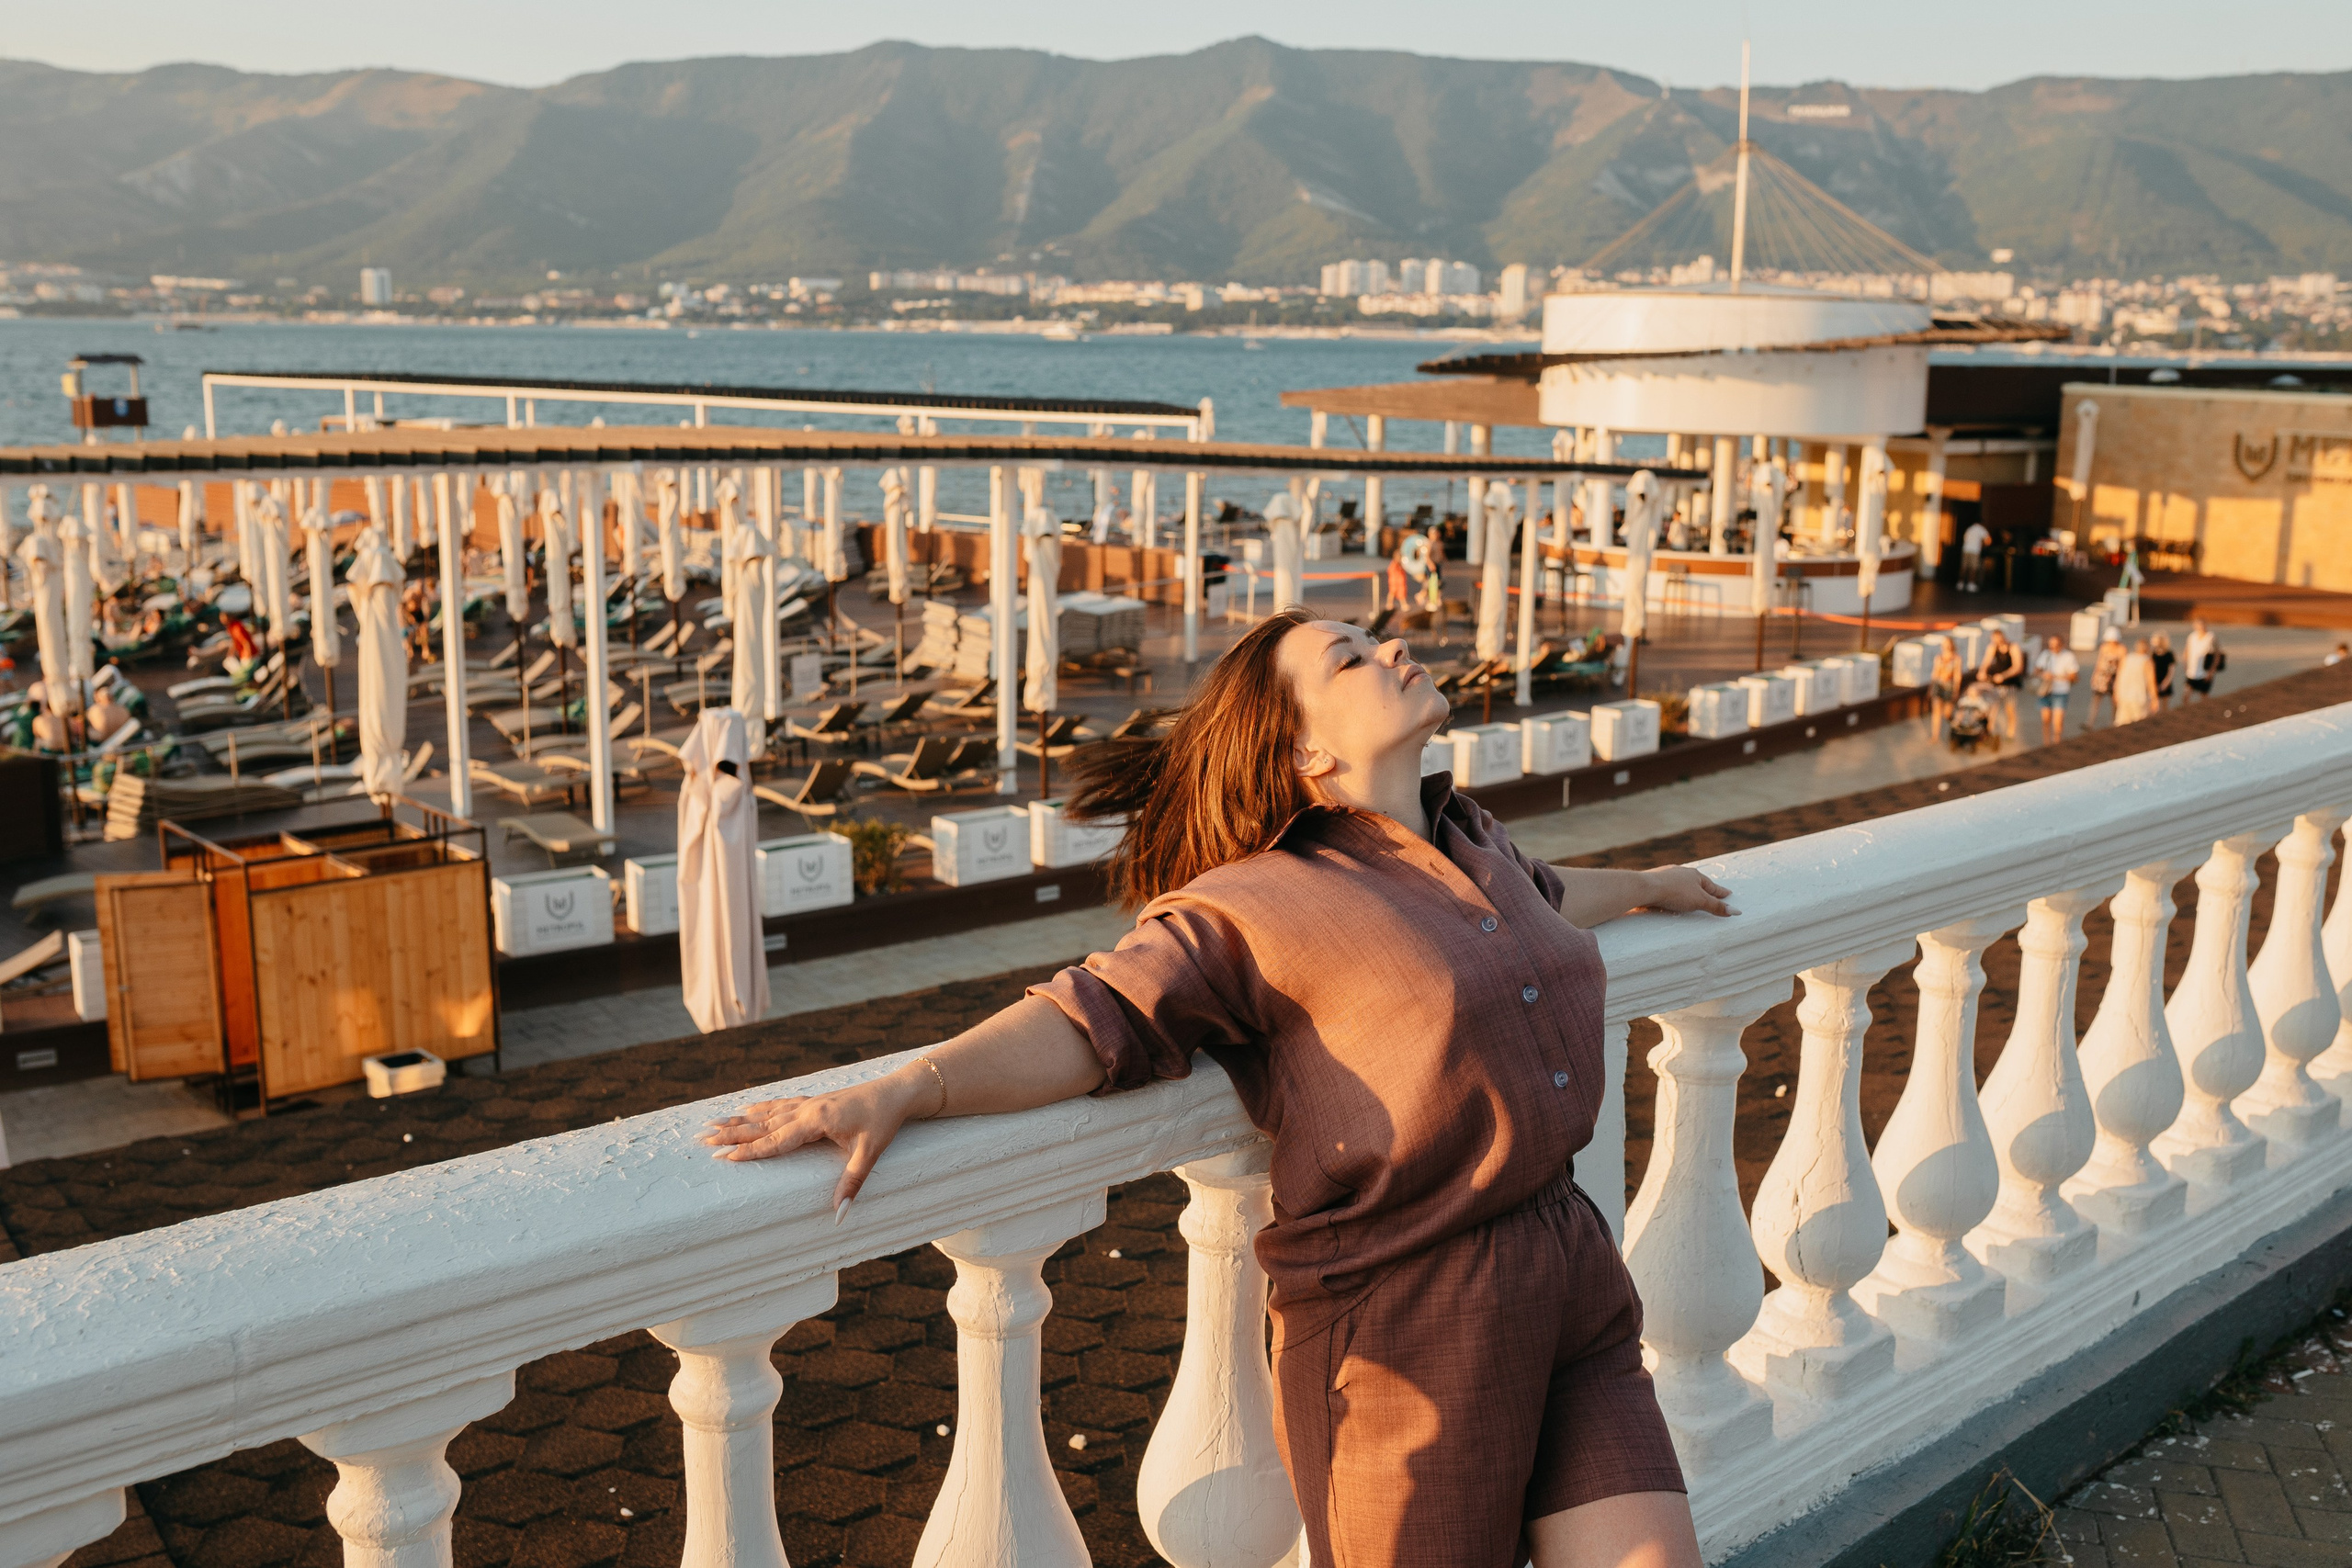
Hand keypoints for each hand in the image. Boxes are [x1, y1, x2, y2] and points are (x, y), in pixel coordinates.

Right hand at [701, 1064, 932, 1214]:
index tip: (723, 1158)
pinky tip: (747, 1107)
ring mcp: (809, 1103)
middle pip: (762, 1125)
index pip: (775, 1141)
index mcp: (816, 1121)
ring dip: (740, 1119)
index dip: (748, 1151)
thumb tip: (838, 1214)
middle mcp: (807, 1110)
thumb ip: (852, 1183)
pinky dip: (760, 1107)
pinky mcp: (815, 1101)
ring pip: (767, 1113)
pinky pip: (779, 1105)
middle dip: (732, 1133)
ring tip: (713, 1124)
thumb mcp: (870, 1153)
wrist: (897, 1091)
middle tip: (702, 1139)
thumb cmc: (884, 1121)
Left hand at [1638, 866, 1736, 916]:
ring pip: (1681, 884)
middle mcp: (1681, 873)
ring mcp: (1666, 876)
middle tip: (1712, 892)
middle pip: (1696, 882)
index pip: (1712, 886)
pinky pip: (1668, 888)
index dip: (1720, 892)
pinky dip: (1673, 892)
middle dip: (1704, 888)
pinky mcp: (1654, 883)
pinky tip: (1670, 896)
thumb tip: (1737, 911)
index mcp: (1694, 875)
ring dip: (1687, 889)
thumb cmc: (1674, 892)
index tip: (1728, 893)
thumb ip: (1716, 907)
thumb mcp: (1699, 901)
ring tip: (1691, 893)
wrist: (1645, 888)